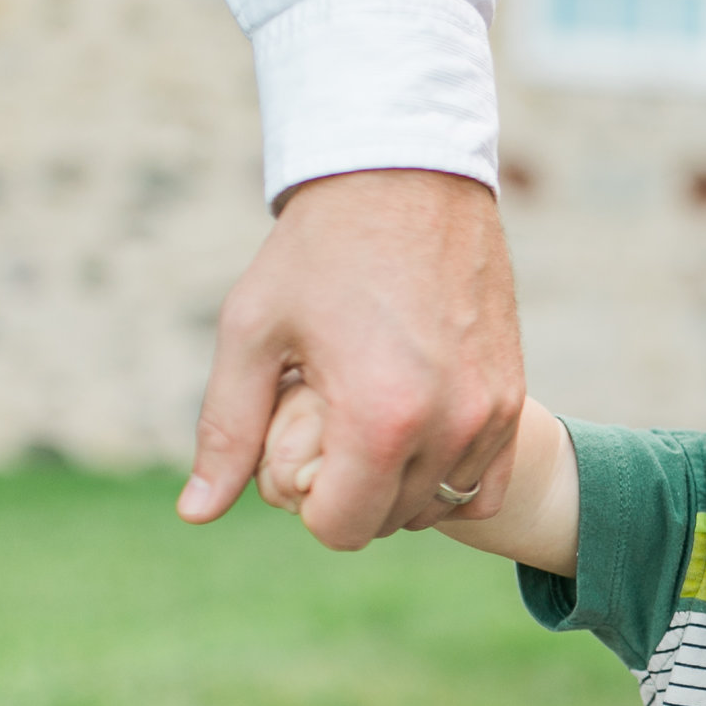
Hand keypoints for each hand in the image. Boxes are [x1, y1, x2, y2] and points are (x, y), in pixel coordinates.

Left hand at [176, 169, 523, 548]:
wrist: (404, 176)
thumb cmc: (317, 250)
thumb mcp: (252, 332)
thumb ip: (226, 428)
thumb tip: (195, 512)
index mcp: (379, 419)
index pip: (342, 528)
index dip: (306, 505)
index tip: (295, 454)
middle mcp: (447, 426)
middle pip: (390, 521)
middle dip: (350, 493)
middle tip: (327, 430)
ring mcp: (489, 413)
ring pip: (438, 505)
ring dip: (399, 487)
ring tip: (370, 424)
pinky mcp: (511, 395)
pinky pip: (486, 483)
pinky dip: (448, 477)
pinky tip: (415, 437)